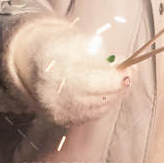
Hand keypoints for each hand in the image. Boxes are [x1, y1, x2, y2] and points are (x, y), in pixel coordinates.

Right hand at [0, 16, 129, 126]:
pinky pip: (90, 115)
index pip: (92, 83)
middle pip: (97, 97)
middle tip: (129, 72)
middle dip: (118, 85)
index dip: (115, 78)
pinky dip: (102, 103)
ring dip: (112, 94)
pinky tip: (104, 90)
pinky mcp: (60, 120)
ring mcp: (56, 111)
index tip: (130, 68)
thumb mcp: (75, 43)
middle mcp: (52, 97)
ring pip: (97, 108)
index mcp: (53, 72)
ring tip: (115, 79)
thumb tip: (121, 65)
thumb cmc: (59, 49)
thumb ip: (98, 53)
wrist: (33, 64)